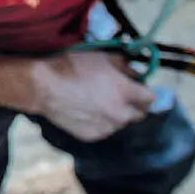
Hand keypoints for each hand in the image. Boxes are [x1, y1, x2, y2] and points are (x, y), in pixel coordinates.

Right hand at [28, 51, 155, 142]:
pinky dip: (100, 121)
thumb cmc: (73, 65)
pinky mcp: (92, 136)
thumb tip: (136, 71)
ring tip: (97, 101)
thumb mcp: (101, 57)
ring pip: (120, 123)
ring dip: (115, 114)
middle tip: (118, 94)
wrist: (44, 86)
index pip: (150, 98)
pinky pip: (103, 129)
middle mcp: (121, 114)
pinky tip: (85, 110)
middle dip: (133, 105)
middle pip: (139, 114)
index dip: (144, 91)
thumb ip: (124, 65)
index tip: (137, 86)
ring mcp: (107, 127)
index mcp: (126, 93)